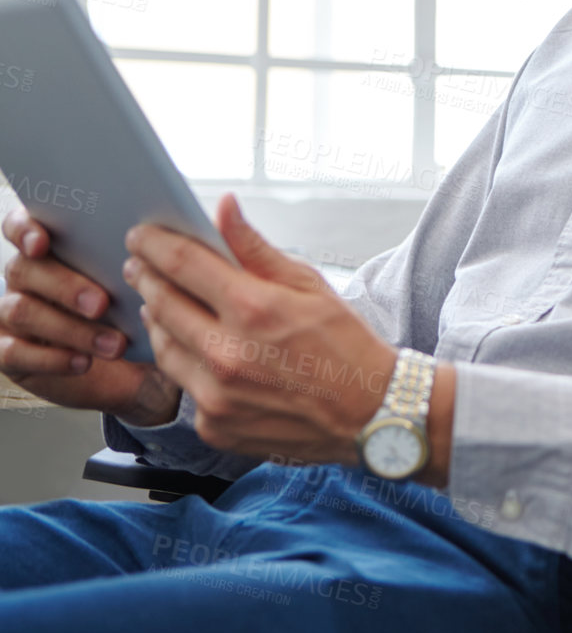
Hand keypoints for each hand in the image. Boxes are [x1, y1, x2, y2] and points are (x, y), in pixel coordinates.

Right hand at [0, 209, 181, 425]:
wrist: (130, 367)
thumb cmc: (132, 312)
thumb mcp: (137, 282)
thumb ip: (133, 257)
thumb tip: (156, 240)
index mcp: (49, 248)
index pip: (19, 225)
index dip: (24, 230)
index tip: (41, 242)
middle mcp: (24, 277)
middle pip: (24, 269)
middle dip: (66, 286)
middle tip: (103, 304)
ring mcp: (10, 313)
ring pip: (22, 311)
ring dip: (71, 328)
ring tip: (113, 344)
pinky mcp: (9, 352)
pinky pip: (13, 352)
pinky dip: (51, 358)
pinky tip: (83, 362)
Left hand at [123, 194, 398, 464]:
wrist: (371, 413)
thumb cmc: (346, 344)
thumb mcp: (309, 285)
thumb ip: (255, 248)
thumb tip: (224, 208)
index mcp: (254, 308)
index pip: (181, 263)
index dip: (153, 244)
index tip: (141, 236)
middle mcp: (228, 353)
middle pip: (160, 303)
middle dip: (146, 278)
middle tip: (141, 266)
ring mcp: (217, 394)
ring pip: (163, 346)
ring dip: (159, 320)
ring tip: (167, 305)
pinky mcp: (215, 425)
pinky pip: (184, 386)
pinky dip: (189, 365)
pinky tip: (203, 353)